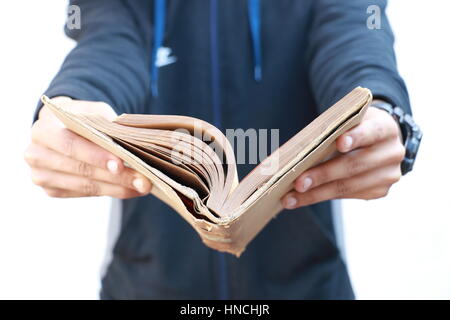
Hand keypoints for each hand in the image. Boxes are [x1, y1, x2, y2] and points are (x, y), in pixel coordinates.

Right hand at [25, 97, 151, 198]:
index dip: (96, 156)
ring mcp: (42, 175)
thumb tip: (131, 142)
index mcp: (43, 130)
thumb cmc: (81, 117)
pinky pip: (85, 194)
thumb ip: (107, 124)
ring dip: (118, 188)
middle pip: (81, 169)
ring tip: (143, 186)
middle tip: (143, 180)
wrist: (61, 127)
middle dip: (116, 177)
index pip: (70, 145)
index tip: (121, 164)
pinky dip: (111, 191)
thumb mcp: (93, 111)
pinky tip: (130, 190)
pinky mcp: (52, 190)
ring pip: (85, 186)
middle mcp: (36, 154)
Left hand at [283, 105, 404, 208]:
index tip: (339, 143)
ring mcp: (388, 175)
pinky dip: (321, 196)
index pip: (372, 132)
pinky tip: (301, 199)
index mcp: (386, 128)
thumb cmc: (355, 128)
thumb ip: (334, 130)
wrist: (379, 141)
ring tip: (291, 198)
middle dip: (323, 175)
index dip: (356, 137)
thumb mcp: (350, 121)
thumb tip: (299, 152)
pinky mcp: (379, 191)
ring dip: (315, 194)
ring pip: (347, 186)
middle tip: (298, 183)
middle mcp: (392, 153)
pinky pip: (347, 195)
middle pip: (354, 165)